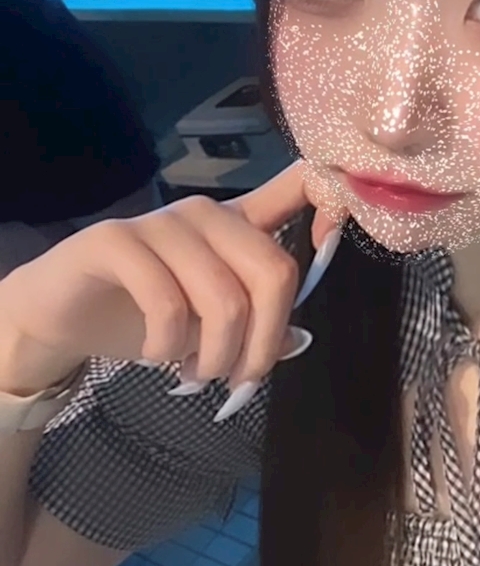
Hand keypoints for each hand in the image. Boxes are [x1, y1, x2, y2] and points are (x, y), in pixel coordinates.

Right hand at [0, 163, 338, 394]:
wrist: (61, 315)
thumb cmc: (146, 316)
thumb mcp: (212, 326)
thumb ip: (257, 323)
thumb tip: (297, 339)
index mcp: (239, 223)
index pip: (297, 186)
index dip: (332, 199)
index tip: (333, 234)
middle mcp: (206, 213)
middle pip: (274, 270)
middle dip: (263, 342)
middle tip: (239, 378)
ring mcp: (161, 222)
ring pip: (223, 297)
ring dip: (216, 356)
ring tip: (196, 374)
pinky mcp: (115, 241)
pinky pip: (166, 303)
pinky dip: (171, 348)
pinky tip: (161, 358)